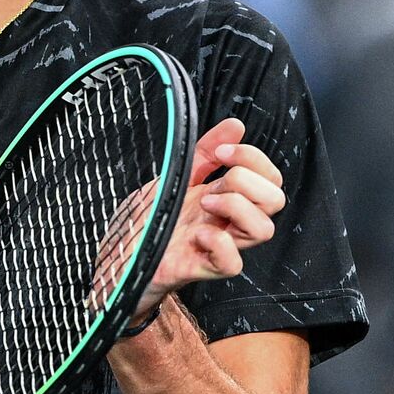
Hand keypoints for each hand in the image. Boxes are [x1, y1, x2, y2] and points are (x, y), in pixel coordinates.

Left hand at [128, 117, 284, 321]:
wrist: (118, 254)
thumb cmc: (147, 219)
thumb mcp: (175, 176)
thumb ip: (205, 153)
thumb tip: (236, 125)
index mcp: (226, 198)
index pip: (269, 178)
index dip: (254, 159)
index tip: (222, 152)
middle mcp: (228, 222)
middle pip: (275, 201)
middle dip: (246, 181)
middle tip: (212, 184)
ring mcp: (217, 247)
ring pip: (263, 230)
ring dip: (237, 207)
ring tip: (203, 203)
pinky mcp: (199, 268)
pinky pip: (232, 263)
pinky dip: (219, 243)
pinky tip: (197, 233)